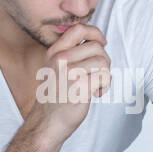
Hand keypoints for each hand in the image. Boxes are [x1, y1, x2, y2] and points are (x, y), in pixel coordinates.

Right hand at [25, 23, 111, 144]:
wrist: (47, 122)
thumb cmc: (56, 97)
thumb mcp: (54, 69)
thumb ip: (70, 53)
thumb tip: (97, 41)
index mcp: (53, 52)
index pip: (78, 29)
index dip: (95, 33)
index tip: (102, 43)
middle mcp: (60, 60)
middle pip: (96, 47)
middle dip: (104, 60)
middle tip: (98, 74)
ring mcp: (69, 72)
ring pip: (103, 62)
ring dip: (105, 75)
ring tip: (97, 85)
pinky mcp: (80, 86)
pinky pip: (105, 77)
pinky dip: (106, 86)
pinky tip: (97, 93)